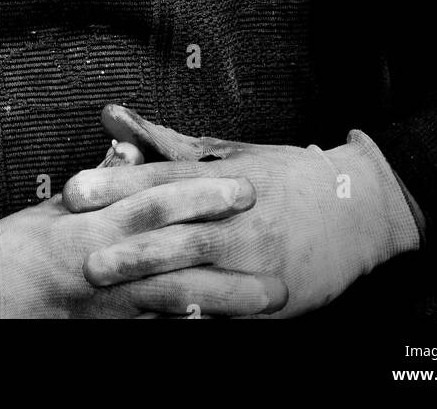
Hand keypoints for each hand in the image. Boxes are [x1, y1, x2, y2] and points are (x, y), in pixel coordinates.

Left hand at [60, 105, 421, 318]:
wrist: (361, 210)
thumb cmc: (285, 177)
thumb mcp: (229, 153)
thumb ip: (166, 142)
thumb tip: (111, 115)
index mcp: (228, 178)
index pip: (164, 179)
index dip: (118, 185)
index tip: (75, 191)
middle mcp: (243, 219)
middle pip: (178, 233)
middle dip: (129, 247)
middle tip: (84, 257)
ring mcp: (259, 263)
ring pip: (200, 277)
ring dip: (151, 285)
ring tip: (111, 291)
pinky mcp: (272, 299)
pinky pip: (226, 312)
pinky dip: (192, 316)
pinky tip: (159, 320)